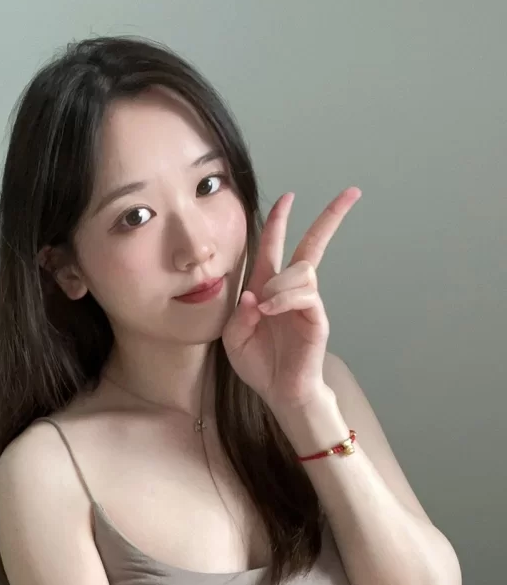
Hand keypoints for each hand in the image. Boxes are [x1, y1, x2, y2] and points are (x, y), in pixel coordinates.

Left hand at [221, 187, 361, 410]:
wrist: (279, 391)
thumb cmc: (259, 363)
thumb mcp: (234, 338)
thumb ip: (238, 316)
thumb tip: (252, 295)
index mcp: (267, 288)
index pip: (275, 246)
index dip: (280, 221)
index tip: (288, 197)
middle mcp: (290, 290)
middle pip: (313, 245)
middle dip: (330, 218)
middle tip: (350, 193)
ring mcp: (306, 302)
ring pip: (301, 270)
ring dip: (278, 283)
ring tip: (264, 308)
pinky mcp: (316, 317)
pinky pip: (305, 294)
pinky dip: (283, 298)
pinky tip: (270, 311)